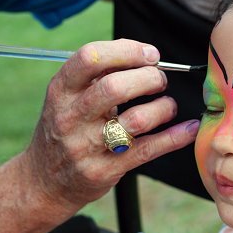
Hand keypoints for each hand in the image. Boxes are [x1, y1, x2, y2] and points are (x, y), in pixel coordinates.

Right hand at [24, 39, 199, 209]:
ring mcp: (86, 146)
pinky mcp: (105, 170)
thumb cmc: (66, 129)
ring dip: (164, 107)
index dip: (128, 50)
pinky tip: (188, 128)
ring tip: (168, 106)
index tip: (151, 54)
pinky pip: (147, 150)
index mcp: (61, 90)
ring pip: (136, 120)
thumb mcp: (69, 97)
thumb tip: (144, 54)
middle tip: (160, 81)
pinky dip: (174, 137)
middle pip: (115, 87)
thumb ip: (100, 74)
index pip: (90, 58)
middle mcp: (70, 117)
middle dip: (149, 78)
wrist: (44, 181)